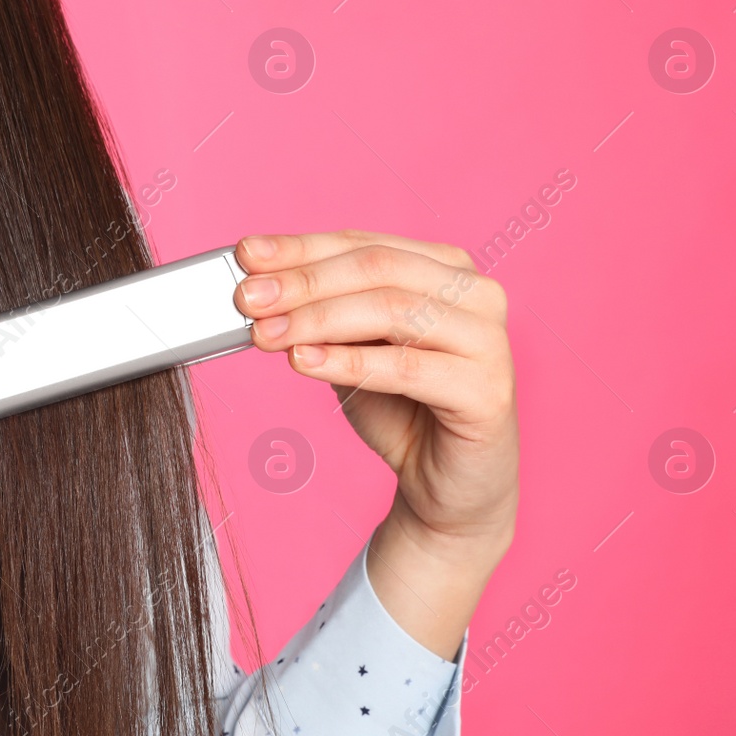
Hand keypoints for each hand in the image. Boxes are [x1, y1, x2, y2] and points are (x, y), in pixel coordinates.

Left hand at [232, 229, 519, 655]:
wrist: (449, 490)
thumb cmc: (402, 410)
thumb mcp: (351, 349)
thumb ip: (319, 315)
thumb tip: (257, 288)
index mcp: (446, 268)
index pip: (362, 244)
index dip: (300, 248)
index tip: (246, 254)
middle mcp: (476, 294)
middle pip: (376, 268)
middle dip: (303, 282)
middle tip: (247, 298)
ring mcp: (489, 340)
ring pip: (392, 310)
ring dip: (318, 319)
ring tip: (267, 334)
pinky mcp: (486, 391)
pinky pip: (406, 368)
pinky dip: (348, 362)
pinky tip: (302, 362)